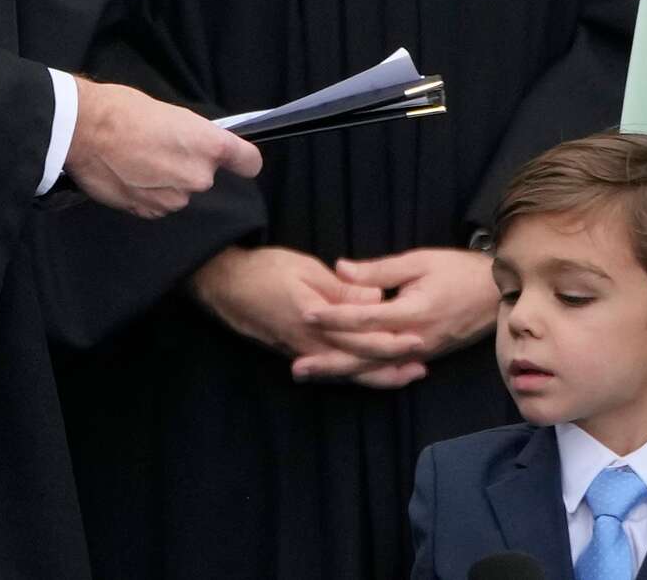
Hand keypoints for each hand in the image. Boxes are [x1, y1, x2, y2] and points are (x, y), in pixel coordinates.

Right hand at [64, 78, 261, 218]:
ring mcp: (174, 198)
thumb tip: (199, 146)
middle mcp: (198, 176)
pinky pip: (158, 204)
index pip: (249, 162)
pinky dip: (147, 194)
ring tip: (139, 160)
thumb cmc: (124, 112)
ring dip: (166, 182)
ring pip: (180, 192)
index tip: (239, 162)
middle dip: (188, 166)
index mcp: (210, 146)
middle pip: (205, 177)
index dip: (243, 162)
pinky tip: (129, 175)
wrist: (83, 131)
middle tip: (160, 149)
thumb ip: (194, 137)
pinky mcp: (149, 211)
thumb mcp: (173, 115)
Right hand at [188, 245, 423, 385]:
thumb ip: (342, 289)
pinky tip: (368, 373)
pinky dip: (353, 373)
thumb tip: (376, 298)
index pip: (360, 338)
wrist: (225, 284)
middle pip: (356, 364)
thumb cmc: (266, 270)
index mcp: (316, 323)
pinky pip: (330, 369)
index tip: (418, 341)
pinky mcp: (295, 353)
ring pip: (344, 372)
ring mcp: (301, 353)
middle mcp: (309, 346)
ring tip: (404, 376)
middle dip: (390, 369)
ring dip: (375, 375)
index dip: (390, 342)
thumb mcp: (307, 271)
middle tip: (421, 369)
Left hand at [293, 247, 499, 383]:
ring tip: (309, 373)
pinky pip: (387, 369)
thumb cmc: (459, 271)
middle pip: (364, 355)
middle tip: (296, 366)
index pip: (365, 318)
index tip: (306, 313)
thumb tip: (341, 269)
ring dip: (340, 371)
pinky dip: (363, 372)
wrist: (497, 294)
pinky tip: (342, 374)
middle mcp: (414, 340)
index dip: (334, 316)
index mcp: (413, 312)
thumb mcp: (420, 261)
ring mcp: (419, 353)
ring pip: (373, 368)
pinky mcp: (423, 358)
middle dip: (329, 361)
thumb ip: (379, 271)